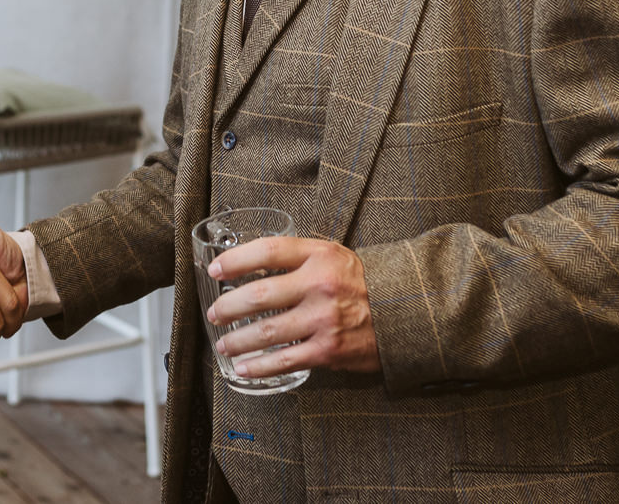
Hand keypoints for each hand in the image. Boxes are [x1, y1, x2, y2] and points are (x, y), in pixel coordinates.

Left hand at [206, 236, 378, 378]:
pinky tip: (244, 367)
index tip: (216, 270)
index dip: (235, 260)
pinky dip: (259, 366)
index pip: (267, 251)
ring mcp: (324, 319)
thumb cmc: (359, 281)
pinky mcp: (329, 350)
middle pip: (259, 294)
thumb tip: (250, 265)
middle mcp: (320, 285)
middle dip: (228, 307)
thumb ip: (295, 257)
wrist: (403, 311)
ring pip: (266, 332)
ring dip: (237, 340)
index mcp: (318, 256)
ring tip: (224, 343)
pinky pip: (285, 360)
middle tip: (214, 313)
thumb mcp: (331, 255)